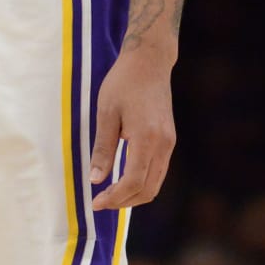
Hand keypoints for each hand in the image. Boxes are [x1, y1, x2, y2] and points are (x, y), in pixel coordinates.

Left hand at [89, 44, 175, 211]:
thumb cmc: (123, 82)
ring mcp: (169, 143)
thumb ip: (103, 149)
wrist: (149, 61)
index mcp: (147, 138)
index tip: (95, 203)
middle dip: (124, 202)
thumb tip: (95, 180)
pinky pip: (158, 171)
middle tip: (101, 202)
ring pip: (156, 184)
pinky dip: (142, 183)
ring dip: (134, 195)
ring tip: (110, 195)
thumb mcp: (106, 113)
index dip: (114, 198)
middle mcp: (163, 144)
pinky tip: (124, 180)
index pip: (133, 182)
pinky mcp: (169, 139)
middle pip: (148, 190)